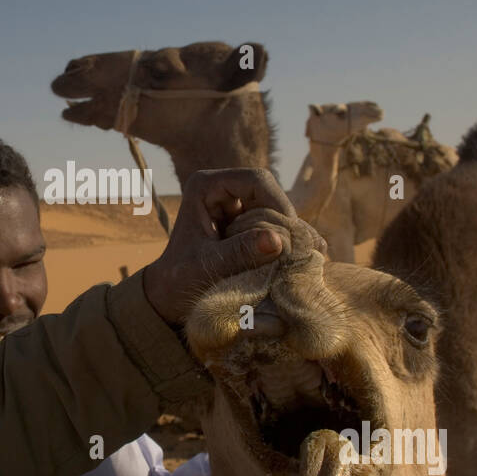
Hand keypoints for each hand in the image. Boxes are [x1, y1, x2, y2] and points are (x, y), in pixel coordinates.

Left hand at [142, 168, 303, 326]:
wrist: (169, 295)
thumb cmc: (179, 279)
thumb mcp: (207, 266)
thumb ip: (240, 252)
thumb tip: (278, 241)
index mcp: (205, 186)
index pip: (255, 180)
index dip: (279, 202)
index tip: (290, 234)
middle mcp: (222, 189)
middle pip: (270, 193)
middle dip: (287, 220)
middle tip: (302, 249)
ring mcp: (235, 205)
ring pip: (276, 209)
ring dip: (290, 232)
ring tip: (307, 256)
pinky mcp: (245, 222)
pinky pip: (274, 225)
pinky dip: (287, 242)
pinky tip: (304, 258)